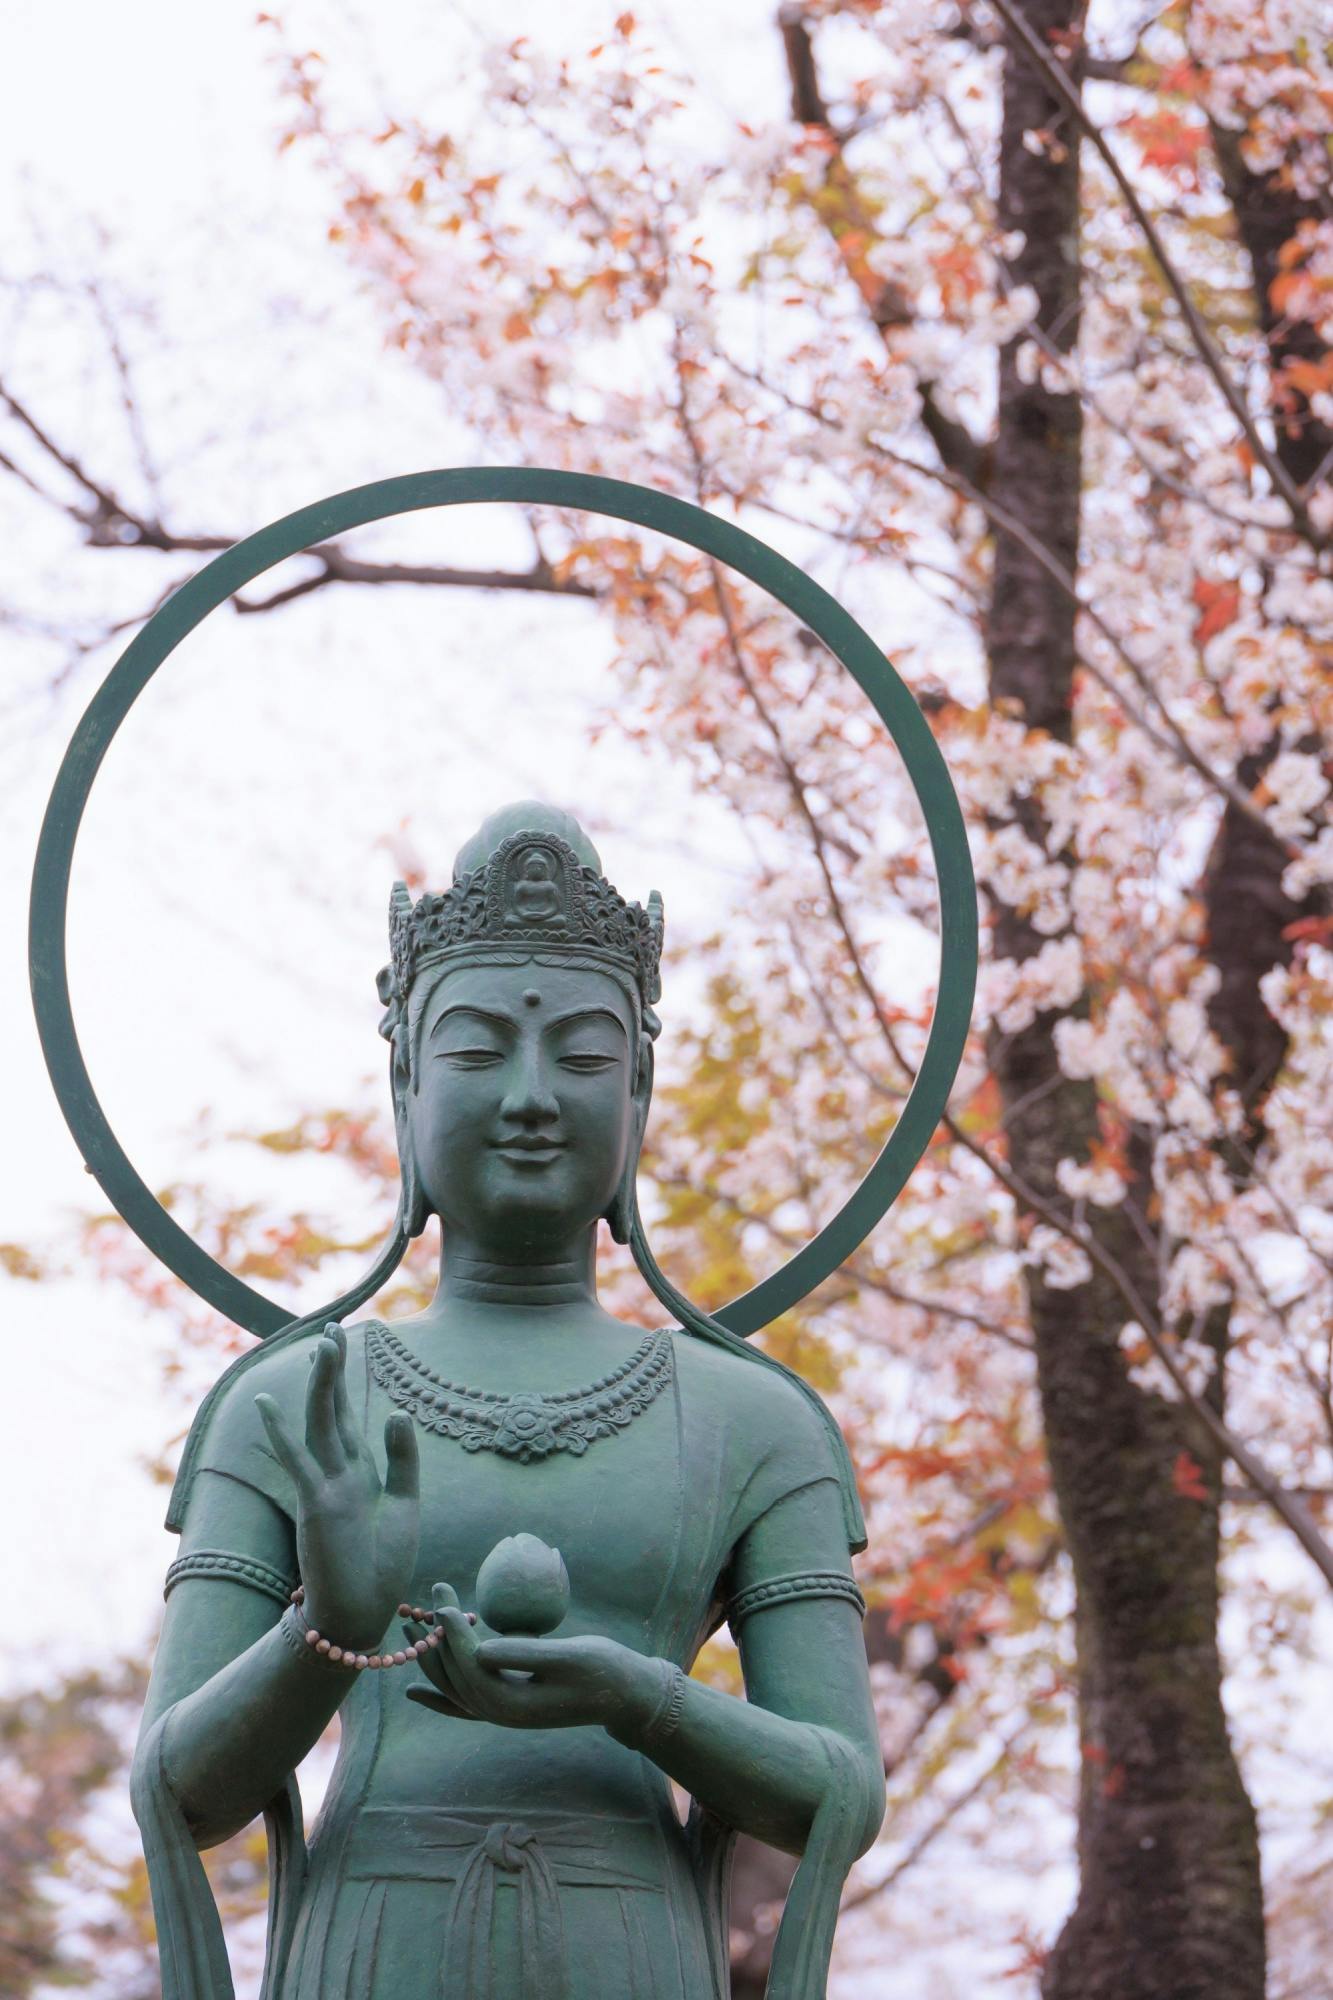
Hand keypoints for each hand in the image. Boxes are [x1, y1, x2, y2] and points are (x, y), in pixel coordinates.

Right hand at [255, 1325, 418, 1649]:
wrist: (360, 1612)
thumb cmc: (381, 1565)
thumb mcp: (405, 1504)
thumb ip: (403, 1459)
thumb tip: (398, 1410)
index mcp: (359, 1472)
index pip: (348, 1417)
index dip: (345, 1382)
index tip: (341, 1343)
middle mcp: (338, 1472)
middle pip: (333, 1409)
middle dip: (332, 1370)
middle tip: (330, 1328)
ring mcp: (325, 1485)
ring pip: (320, 1423)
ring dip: (321, 1386)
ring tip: (322, 1346)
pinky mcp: (317, 1504)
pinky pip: (298, 1460)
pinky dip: (282, 1431)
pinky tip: (266, 1402)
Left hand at [404, 1584, 659, 1733]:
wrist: (624, 1695)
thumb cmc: (603, 1670)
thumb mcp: (570, 1657)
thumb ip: (525, 1654)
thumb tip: (480, 1648)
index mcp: (513, 1704)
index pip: (471, 1666)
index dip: (454, 1634)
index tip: (443, 1603)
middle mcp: (500, 1714)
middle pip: (455, 1676)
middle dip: (437, 1637)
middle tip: (429, 1597)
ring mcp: (502, 1713)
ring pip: (454, 1687)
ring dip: (432, 1657)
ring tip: (412, 1626)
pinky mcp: (507, 1705)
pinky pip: (463, 1704)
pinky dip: (438, 1696)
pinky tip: (414, 1692)